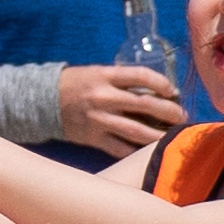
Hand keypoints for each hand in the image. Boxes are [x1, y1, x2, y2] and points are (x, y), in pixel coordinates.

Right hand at [55, 62, 189, 152]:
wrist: (43, 101)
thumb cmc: (75, 84)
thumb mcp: (97, 72)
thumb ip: (122, 80)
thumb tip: (155, 91)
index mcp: (105, 76)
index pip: (142, 76)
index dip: (162, 83)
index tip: (172, 91)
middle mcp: (103, 98)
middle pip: (145, 105)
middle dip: (169, 111)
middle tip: (181, 116)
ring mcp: (99, 120)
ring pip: (137, 131)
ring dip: (159, 135)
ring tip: (171, 135)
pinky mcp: (94, 138)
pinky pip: (121, 149)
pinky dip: (136, 150)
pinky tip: (148, 149)